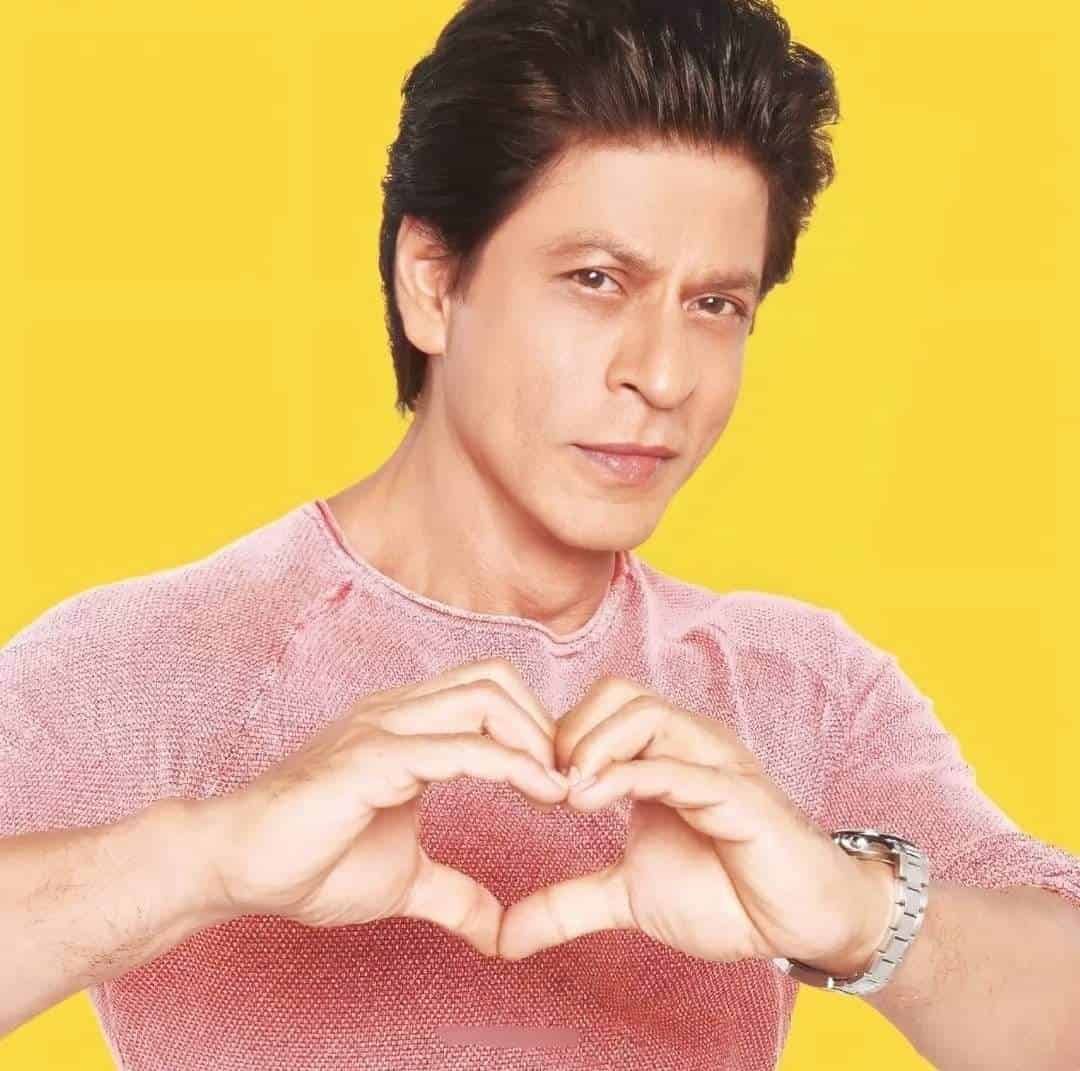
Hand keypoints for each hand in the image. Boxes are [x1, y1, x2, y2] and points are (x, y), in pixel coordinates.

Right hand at [198, 659, 568, 956]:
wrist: (234, 867)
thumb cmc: (309, 862)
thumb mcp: (405, 880)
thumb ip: (455, 893)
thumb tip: (499, 929)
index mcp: (407, 728)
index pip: (490, 693)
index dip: (535, 730)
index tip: (564, 784)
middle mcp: (398, 713)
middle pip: (495, 679)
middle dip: (545, 724)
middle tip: (570, 782)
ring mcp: (382, 728)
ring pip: (482, 697)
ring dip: (534, 738)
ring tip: (560, 789)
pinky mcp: (370, 759)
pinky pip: (454, 746)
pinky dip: (507, 763)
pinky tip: (538, 792)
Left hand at [498, 675, 895, 974]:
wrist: (800, 923)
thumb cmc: (723, 894)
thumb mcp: (627, 896)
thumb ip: (568, 903)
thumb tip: (504, 936)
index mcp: (659, 754)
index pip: (598, 705)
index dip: (554, 736)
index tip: (530, 787)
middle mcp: (687, 745)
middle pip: (616, 692)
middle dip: (569, 732)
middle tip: (546, 787)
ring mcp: (715, 763)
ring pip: (647, 714)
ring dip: (595, 747)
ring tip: (570, 795)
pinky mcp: (740, 795)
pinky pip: (681, 767)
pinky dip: (631, 776)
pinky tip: (594, 802)